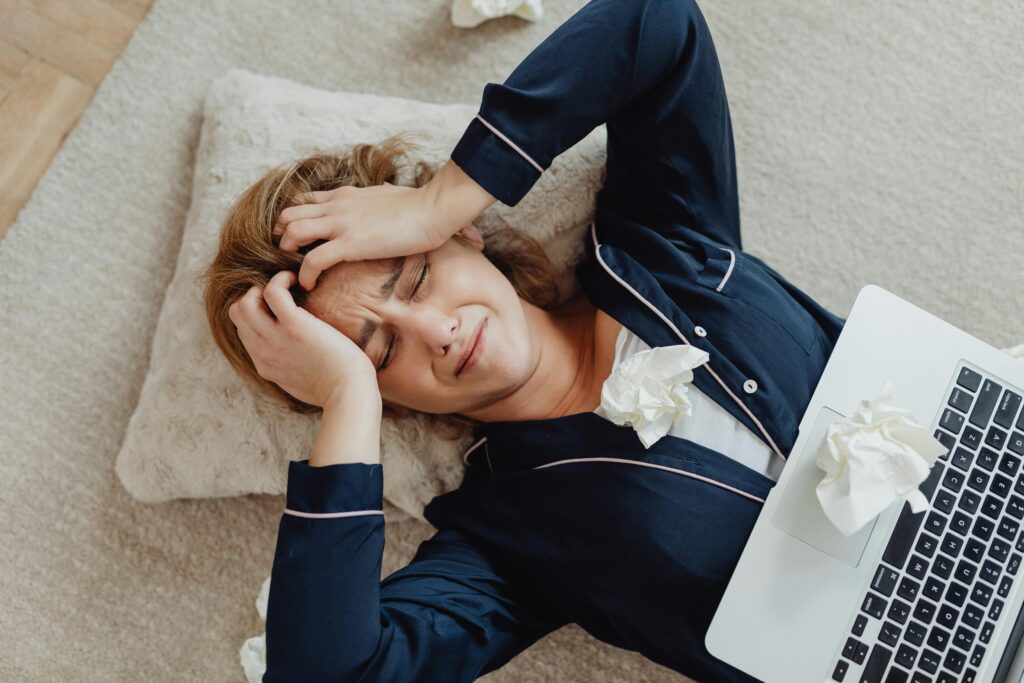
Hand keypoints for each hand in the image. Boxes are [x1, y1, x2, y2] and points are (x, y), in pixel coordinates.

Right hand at [228, 270, 378, 408]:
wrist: (349, 393)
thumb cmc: (337, 388)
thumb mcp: (300, 382)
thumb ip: (289, 367)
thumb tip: (295, 356)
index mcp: (265, 365)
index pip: (244, 331)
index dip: (257, 314)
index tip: (278, 308)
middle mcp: (263, 352)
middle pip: (237, 314)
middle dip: (255, 296)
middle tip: (282, 293)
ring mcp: (275, 339)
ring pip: (245, 303)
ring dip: (264, 286)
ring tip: (289, 284)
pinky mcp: (293, 326)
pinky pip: (272, 292)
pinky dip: (281, 279)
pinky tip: (297, 281)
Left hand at [274, 181, 444, 290]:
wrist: (433, 208)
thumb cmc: (418, 204)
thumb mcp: (388, 193)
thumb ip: (376, 196)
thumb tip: (383, 193)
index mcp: (344, 195)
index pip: (304, 201)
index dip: (293, 219)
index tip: (296, 237)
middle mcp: (336, 206)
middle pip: (289, 214)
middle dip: (282, 235)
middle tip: (289, 255)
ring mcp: (341, 224)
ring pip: (293, 231)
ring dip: (288, 252)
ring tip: (295, 270)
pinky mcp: (350, 243)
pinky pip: (313, 259)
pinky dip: (305, 274)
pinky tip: (309, 284)